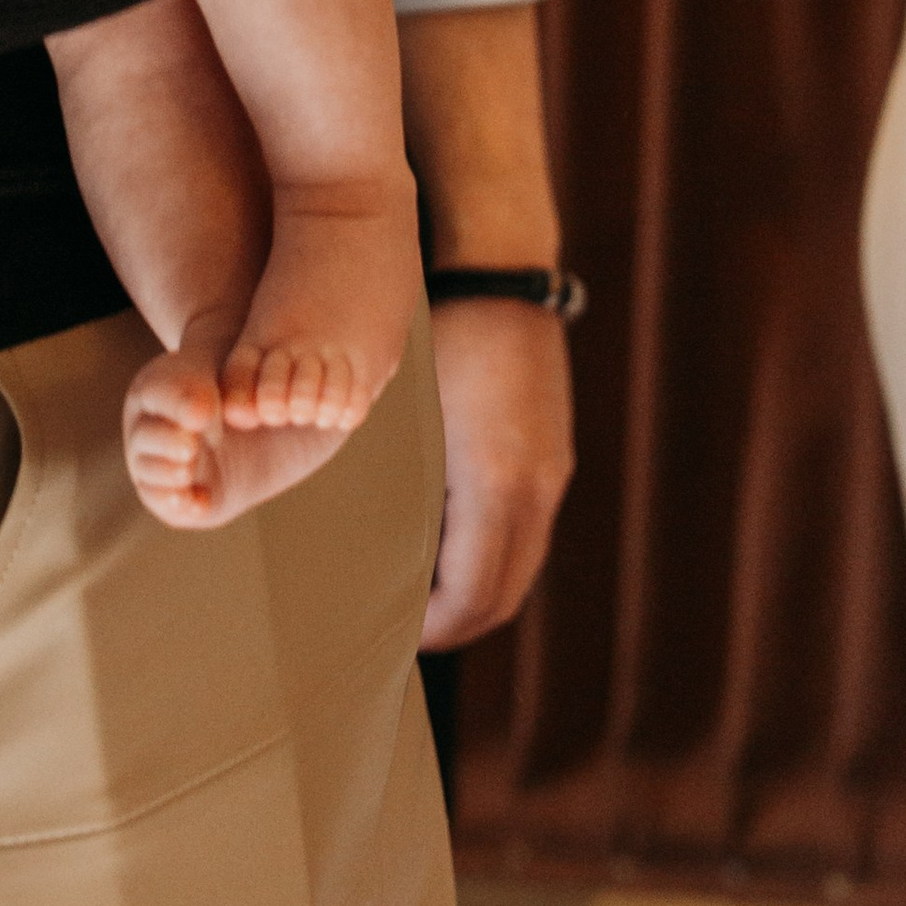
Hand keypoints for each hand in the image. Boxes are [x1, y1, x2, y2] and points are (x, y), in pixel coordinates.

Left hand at [421, 293, 575, 645]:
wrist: (500, 271)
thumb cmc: (436, 332)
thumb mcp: (402, 410)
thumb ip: (386, 477)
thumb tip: (350, 539)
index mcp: (496, 484)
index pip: (471, 595)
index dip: (433, 626)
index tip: (397, 633)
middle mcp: (536, 487)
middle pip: (504, 593)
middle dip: (458, 621)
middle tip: (408, 625)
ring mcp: (552, 470)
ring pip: (521, 563)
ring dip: (479, 588)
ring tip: (426, 586)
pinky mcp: (554, 452)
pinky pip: (529, 527)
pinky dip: (496, 550)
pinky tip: (452, 533)